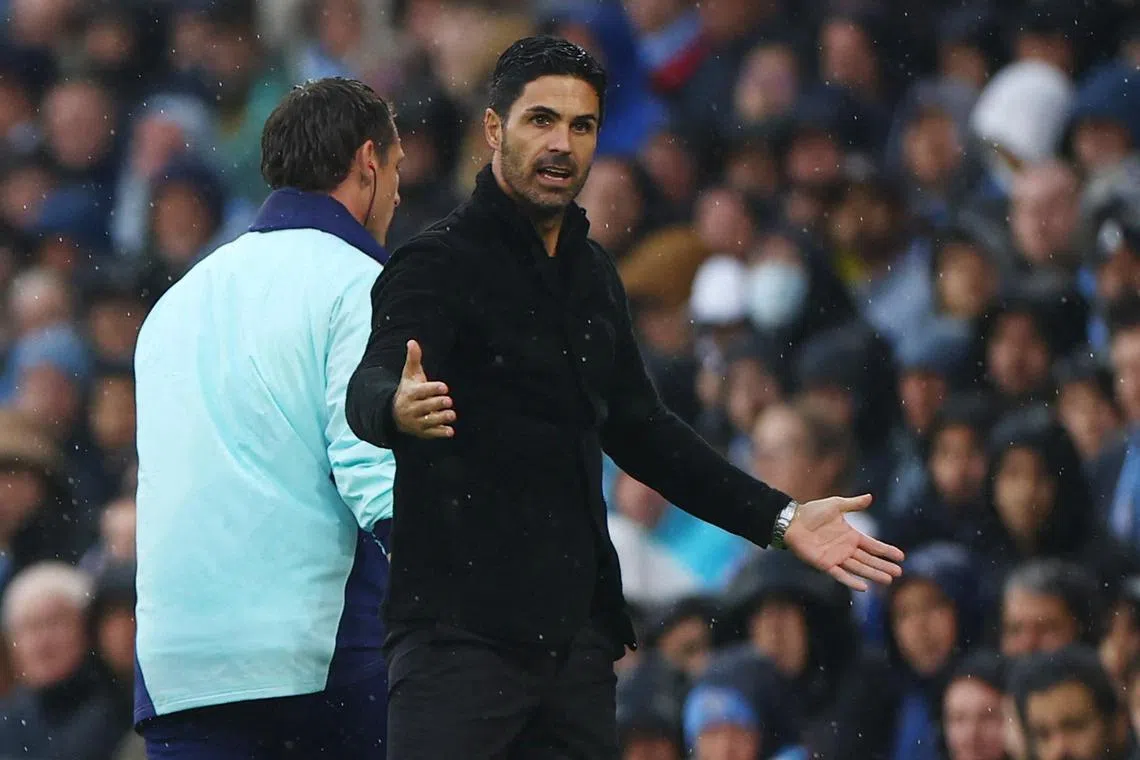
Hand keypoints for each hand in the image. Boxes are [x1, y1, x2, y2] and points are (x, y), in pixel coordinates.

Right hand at [392, 340, 455, 438]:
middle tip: (449, 401)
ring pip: (428, 421)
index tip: (444, 387)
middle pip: (425, 406)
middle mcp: (411, 408)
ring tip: (452, 414)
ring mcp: (416, 421)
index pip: (421, 391)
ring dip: (440, 418)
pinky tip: (450, 431)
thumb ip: (413, 359)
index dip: (432, 389)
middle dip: (437, 403)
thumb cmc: (408, 390)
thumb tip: (412, 341)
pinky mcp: (421, 432)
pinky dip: (440, 433)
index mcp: (409, 393)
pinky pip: (430, 433)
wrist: (394, 414)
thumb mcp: (409, 375)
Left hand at [782, 494, 903, 591]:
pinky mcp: (825, 564)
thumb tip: (870, 497)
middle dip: (884, 566)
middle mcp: (846, 548)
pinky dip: (851, 581)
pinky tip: (864, 587)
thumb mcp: (835, 505)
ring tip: (888, 580)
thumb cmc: (812, 512)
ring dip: (873, 574)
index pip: (873, 545)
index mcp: (850, 535)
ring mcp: (836, 557)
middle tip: (899, 572)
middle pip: (869, 559)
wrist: (792, 521)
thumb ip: (853, 504)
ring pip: (859, 568)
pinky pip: (840, 575)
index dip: (886, 551)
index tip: (901, 556)